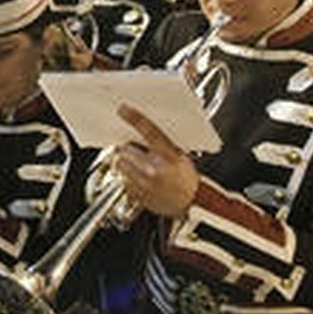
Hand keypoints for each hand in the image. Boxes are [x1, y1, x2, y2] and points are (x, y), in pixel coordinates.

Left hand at [114, 103, 199, 219]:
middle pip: (126, 151)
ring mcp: (145, 185)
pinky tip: (139, 180)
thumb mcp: (180, 155)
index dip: (135, 118)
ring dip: (124, 163)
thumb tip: (141, 127)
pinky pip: (123, 181)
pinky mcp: (138, 196)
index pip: (150, 131)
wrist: (191, 204)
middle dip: (125, 149)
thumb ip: (162, 143)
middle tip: (130, 149)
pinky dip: (127, 178)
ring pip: (121, 166)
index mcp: (170, 156)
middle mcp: (156, 170)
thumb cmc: (186, 178)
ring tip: (136, 166)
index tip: (123, 109)